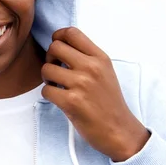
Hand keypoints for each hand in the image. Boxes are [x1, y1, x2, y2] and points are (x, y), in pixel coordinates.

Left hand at [41, 27, 149, 161]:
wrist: (120, 131)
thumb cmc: (108, 102)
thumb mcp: (105, 72)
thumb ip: (86, 57)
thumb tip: (59, 44)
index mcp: (100, 57)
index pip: (72, 32)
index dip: (58, 37)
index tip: (58, 50)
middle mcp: (91, 67)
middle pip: (54, 47)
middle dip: (50, 58)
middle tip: (56, 70)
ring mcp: (81, 84)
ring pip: (46, 69)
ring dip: (48, 79)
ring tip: (58, 87)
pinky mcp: (71, 101)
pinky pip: (46, 90)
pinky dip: (49, 95)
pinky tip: (60, 99)